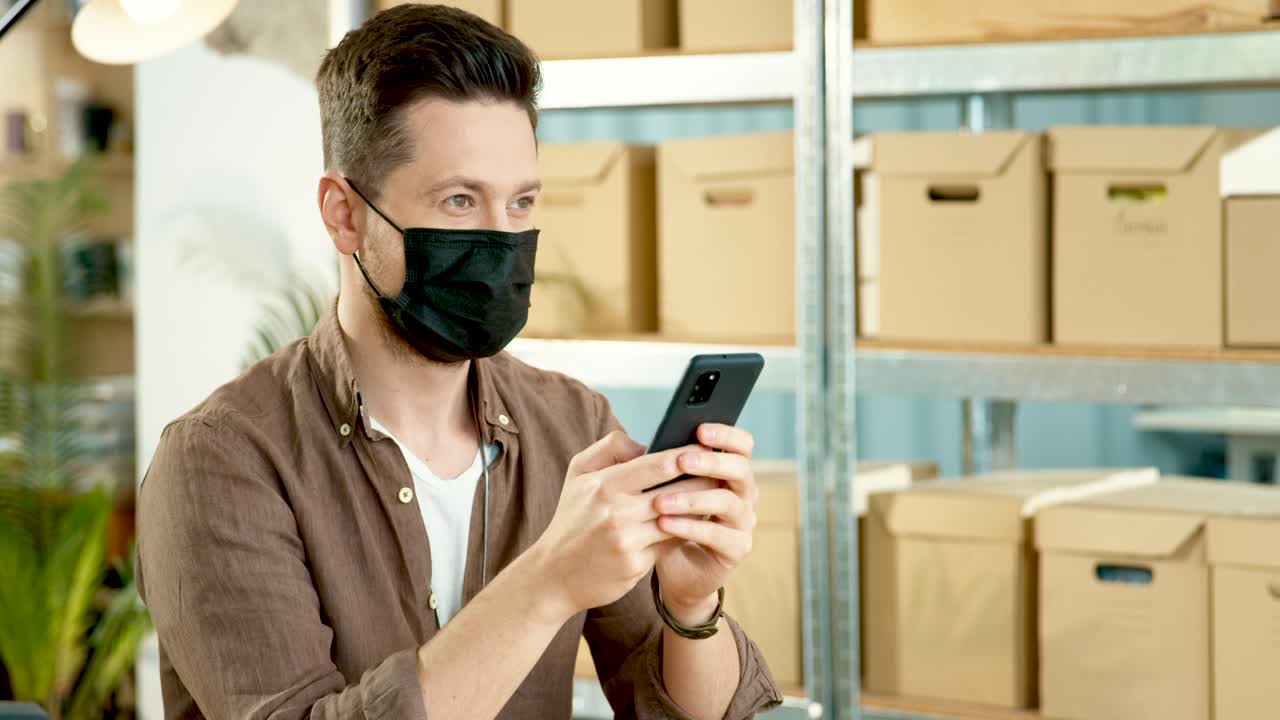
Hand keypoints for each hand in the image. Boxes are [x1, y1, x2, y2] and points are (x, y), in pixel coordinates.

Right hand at [531, 431, 715, 621]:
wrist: (554, 575)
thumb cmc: (572, 518)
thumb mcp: (579, 474)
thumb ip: (610, 448)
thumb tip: (646, 443)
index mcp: (604, 485)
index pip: (658, 464)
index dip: (689, 455)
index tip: (710, 447)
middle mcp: (616, 512)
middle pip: (676, 490)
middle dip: (704, 478)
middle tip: (725, 469)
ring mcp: (627, 541)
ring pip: (679, 518)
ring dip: (701, 506)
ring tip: (719, 494)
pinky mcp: (635, 565)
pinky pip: (671, 542)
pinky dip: (687, 530)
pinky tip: (700, 521)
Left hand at [651, 424, 758, 624]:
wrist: (669, 570)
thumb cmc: (661, 521)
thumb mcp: (655, 489)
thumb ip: (656, 466)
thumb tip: (642, 445)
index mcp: (727, 471)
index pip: (741, 445)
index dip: (725, 435)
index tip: (698, 429)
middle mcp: (741, 493)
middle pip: (741, 469)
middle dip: (711, 462)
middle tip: (682, 461)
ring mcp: (742, 522)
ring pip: (729, 502)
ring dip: (693, 498)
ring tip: (659, 501)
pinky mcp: (737, 549)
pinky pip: (719, 535)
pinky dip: (690, 527)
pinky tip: (664, 523)